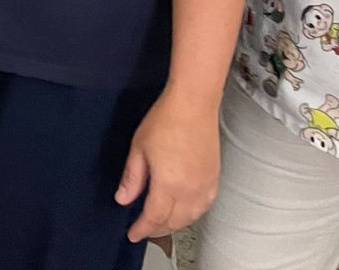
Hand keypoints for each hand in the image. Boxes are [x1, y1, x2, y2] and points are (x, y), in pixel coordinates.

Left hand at [115, 91, 220, 242]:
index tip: (133, 234)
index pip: (154, 217)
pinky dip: (192, 214)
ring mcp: (205, 185)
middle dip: (157, 229)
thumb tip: (123, 198)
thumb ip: (132, 178)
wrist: (193, 104)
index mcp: (169, 184)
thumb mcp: (138, 148)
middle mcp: (191, 190)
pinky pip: (204, 206)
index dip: (143, 229)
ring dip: (175, 224)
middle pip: (174, 221)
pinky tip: (184, 212)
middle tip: (144, 230)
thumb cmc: (166, 120)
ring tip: (161, 224)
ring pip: (191, 217)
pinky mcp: (214, 178)